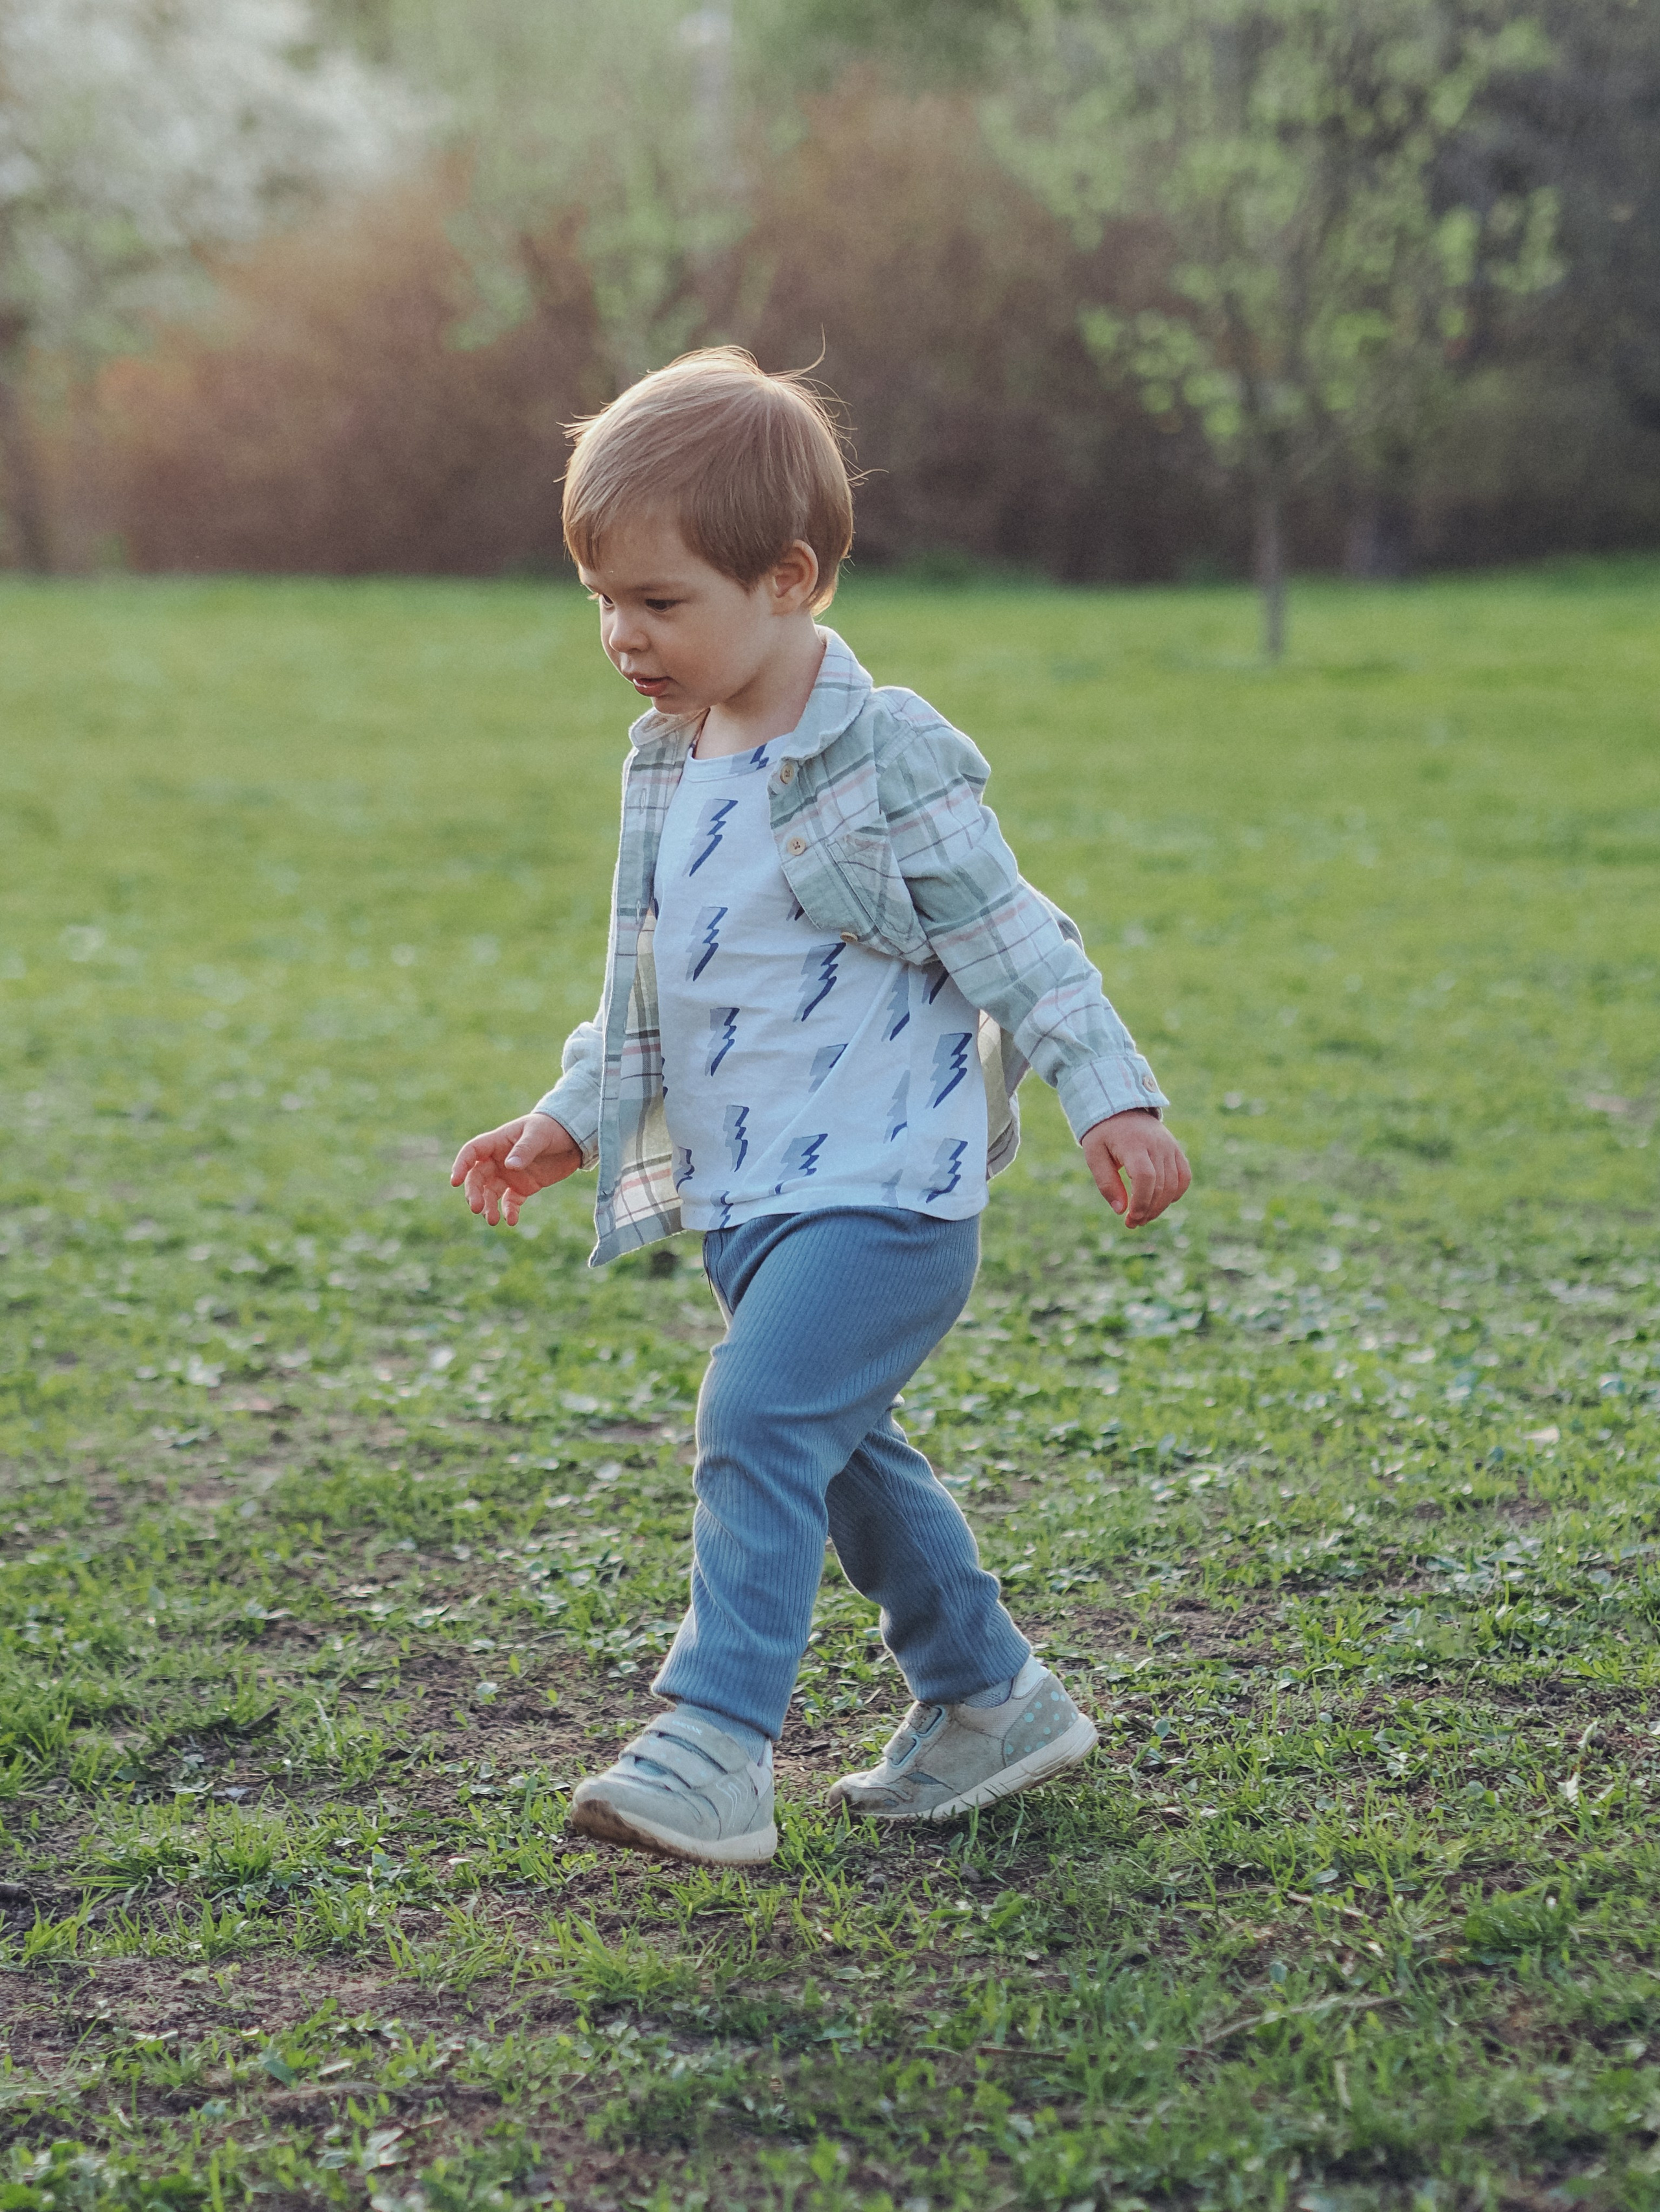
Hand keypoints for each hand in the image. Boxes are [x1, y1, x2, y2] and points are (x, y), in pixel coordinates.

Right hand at [449, 1111, 581, 1226]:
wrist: (574, 1138)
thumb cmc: (553, 1128)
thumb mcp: (539, 1135)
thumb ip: (525, 1149)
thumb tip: (509, 1166)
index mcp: (498, 1142)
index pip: (471, 1152)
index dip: (461, 1165)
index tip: (455, 1181)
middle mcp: (498, 1160)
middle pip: (477, 1177)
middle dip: (474, 1193)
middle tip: (476, 1208)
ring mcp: (509, 1175)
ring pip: (490, 1193)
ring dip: (488, 1207)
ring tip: (492, 1220)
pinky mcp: (522, 1187)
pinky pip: (510, 1202)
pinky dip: (509, 1212)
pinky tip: (512, 1221)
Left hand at [1081, 1112, 1190, 1229]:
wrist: (1120, 1107)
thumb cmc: (1103, 1134)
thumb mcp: (1094, 1155)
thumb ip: (1106, 1182)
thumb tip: (1120, 1210)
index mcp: (1133, 1144)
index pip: (1145, 1177)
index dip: (1141, 1202)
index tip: (1130, 1218)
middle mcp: (1156, 1144)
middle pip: (1160, 1185)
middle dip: (1148, 1210)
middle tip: (1133, 1223)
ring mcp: (1169, 1146)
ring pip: (1174, 1184)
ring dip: (1160, 1207)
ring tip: (1143, 1217)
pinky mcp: (1176, 1150)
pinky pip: (1184, 1176)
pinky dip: (1176, 1193)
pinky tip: (1160, 1203)